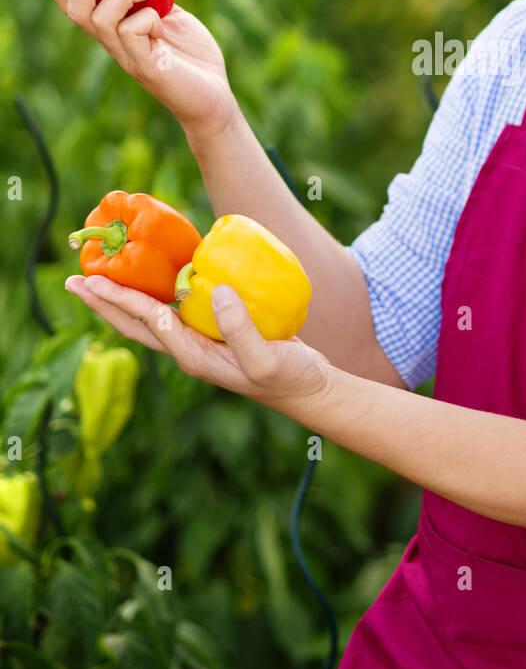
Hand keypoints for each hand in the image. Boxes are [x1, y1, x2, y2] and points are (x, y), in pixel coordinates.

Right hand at [35, 0, 237, 140]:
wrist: (215, 96)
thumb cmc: (192, 56)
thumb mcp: (170, 16)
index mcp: (114, 30)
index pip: (74, 5)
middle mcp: (113, 44)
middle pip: (76, 10)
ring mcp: (128, 56)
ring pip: (100, 18)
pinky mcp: (147, 67)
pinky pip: (132, 33)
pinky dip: (146, 17)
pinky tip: (164, 24)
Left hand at [64, 273, 330, 420]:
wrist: (310, 390)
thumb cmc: (288, 377)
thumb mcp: (265, 358)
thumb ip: (240, 329)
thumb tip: (214, 290)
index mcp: (194, 356)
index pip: (149, 321)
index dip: (120, 299)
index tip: (92, 282)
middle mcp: (189, 350)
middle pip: (135, 324)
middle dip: (103, 303)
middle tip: (73, 281)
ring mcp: (200, 342)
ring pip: (151, 318)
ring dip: (123, 300)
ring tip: (101, 280)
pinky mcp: (216, 333)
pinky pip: (176, 310)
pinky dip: (157, 294)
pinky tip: (158, 279)